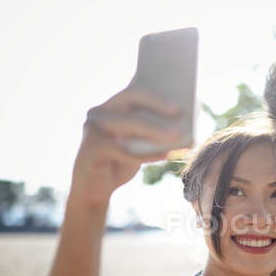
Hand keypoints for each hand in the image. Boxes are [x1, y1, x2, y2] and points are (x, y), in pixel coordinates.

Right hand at [70, 84, 181, 205]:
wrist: (93, 191)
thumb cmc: (120, 163)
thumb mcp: (138, 144)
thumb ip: (152, 128)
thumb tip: (183, 118)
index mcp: (111, 105)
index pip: (134, 87)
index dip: (156, 86)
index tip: (178, 84)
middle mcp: (99, 112)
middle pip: (131, 97)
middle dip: (157, 102)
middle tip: (180, 110)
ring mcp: (93, 129)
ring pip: (129, 124)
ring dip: (156, 130)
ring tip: (179, 135)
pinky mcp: (92, 149)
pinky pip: (125, 150)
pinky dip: (148, 154)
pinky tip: (167, 155)